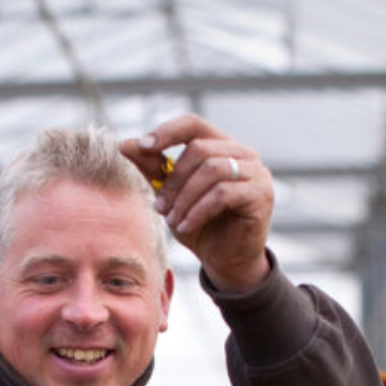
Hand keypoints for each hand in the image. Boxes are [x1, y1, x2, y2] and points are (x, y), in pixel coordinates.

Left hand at [121, 114, 273, 292]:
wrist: (226, 261)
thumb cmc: (202, 226)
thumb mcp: (171, 195)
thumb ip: (152, 169)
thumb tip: (124, 144)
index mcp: (222, 146)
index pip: (193, 124)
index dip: (167, 132)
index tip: (143, 147)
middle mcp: (244, 154)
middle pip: (199, 149)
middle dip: (174, 180)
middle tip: (160, 206)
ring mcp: (257, 173)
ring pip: (211, 170)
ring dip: (184, 197)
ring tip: (173, 220)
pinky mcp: (261, 195)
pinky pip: (223, 194)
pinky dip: (198, 211)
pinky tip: (186, 226)